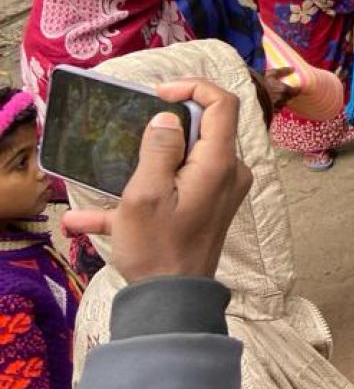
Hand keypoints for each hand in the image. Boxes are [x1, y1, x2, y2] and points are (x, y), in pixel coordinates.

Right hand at [61, 79, 252, 282]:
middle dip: (167, 126)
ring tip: (113, 175)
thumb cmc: (157, 248)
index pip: (224, 103)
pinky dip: (145, 193)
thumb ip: (159, 150)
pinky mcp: (210, 206)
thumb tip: (168, 119)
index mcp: (219, 162)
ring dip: (148, 164)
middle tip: (132, 136)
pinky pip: (179, 186)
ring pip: (187, 158)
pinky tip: (88, 218)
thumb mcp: (146, 194)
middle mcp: (230, 171)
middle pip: (206, 127)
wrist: (172, 301)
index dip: (193, 87)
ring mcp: (222, 190)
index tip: (159, 94)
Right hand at [262, 67, 297, 113]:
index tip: (296, 88)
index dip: (297, 90)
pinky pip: (276, 109)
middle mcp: (282, 99)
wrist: (247, 93)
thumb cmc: (259, 82)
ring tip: (278, 97)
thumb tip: (293, 69)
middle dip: (289, 95)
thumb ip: (282, 71)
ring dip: (282, 101)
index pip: (296, 91)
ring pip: (283, 104)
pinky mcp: (269, 111)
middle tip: (286, 91)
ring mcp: (276, 106)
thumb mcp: (270, 74)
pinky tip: (271, 102)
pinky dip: (276, 106)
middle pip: (290, 98)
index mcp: (284, 90)